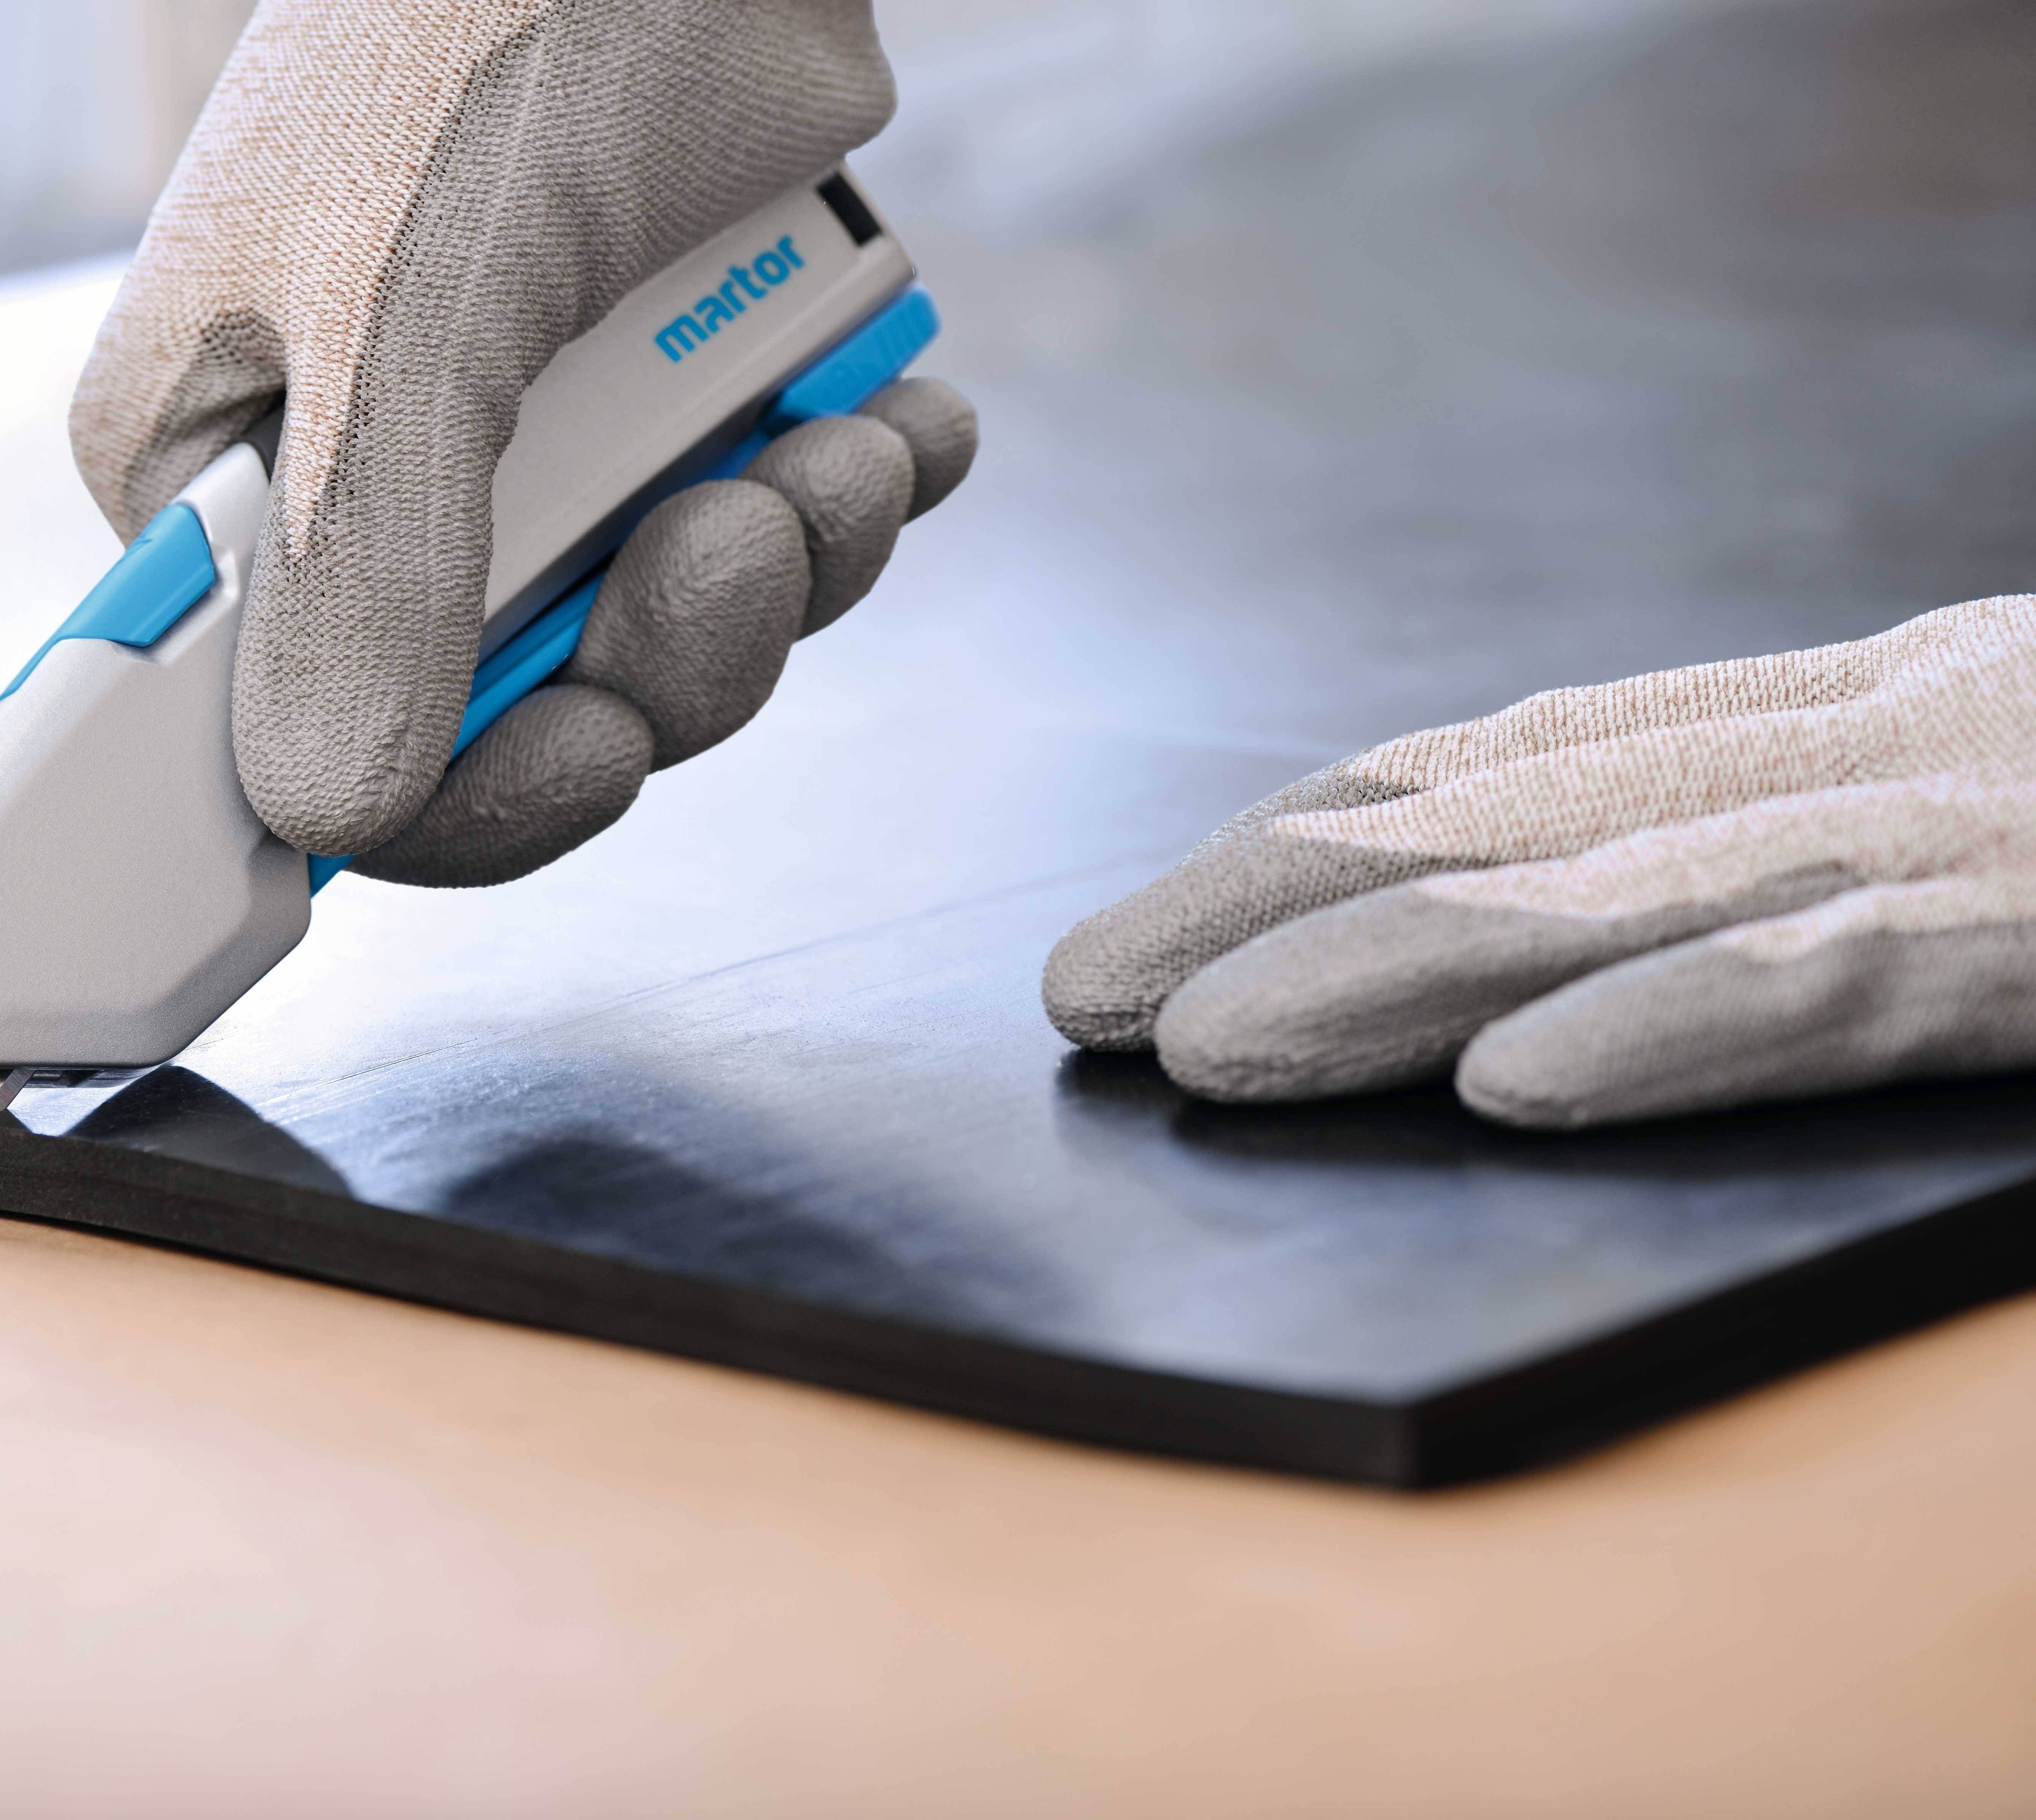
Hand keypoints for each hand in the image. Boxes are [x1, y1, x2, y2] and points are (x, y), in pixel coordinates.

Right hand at [69, 0, 898, 859]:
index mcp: (231, 472)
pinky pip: (756, 531)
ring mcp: (523, 442)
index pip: (300, 738)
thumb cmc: (483, 13)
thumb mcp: (408, 297)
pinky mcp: (662, 392)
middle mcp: (367, 485)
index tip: (593, 754)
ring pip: (656, 634)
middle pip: (512, 711)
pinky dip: (843, 504)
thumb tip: (331, 812)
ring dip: (782, 574)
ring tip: (846, 456)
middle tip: (747, 538)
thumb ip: (371, 564)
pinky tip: (896, 431)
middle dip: (667, 657)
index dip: (449, 791)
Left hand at [1043, 595, 2035, 1128]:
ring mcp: (1971, 827)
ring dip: (1389, 968)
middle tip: (1090, 994)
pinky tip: (1510, 1080)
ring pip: (1621, 888)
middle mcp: (1883, 741)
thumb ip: (1800, 845)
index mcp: (1855, 712)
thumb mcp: (1997, 805)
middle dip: (1276, 900)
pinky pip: (1839, 978)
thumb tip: (1556, 957)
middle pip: (1520, 813)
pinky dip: (1664, 1021)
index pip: (1521, 763)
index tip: (1150, 929)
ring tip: (1200, 1046)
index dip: (1307, 840)